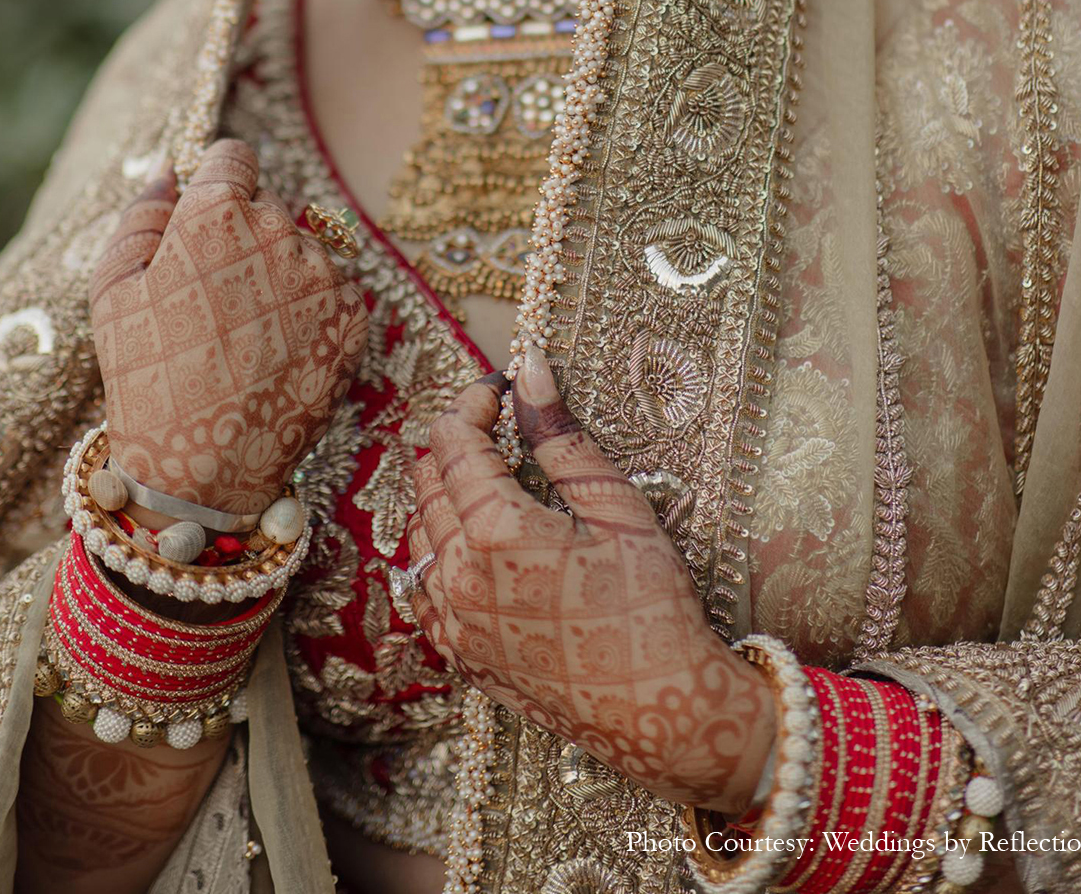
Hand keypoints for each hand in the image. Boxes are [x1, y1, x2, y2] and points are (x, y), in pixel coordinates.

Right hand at [89, 138, 367, 517]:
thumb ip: (143, 214)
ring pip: (303, 247)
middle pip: (269, 203)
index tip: (207, 216)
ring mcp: (323, 273)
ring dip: (280, 272)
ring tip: (245, 333)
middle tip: (213, 298)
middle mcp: (280, 230)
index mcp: (218, 212)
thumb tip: (173, 169)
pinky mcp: (354, 314)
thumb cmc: (147, 374)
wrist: (203, 467)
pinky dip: (309, 310)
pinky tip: (275, 350)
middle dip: (244, 234)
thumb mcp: (115, 289)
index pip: (235, 156)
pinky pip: (332, 288)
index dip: (217, 183)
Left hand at [407, 347, 774, 810]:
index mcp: (498, 530)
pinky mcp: (460, 657)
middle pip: (428, 480)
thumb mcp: (617, 507)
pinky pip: (422, 588)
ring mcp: (454, 622)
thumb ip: (563, 436)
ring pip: (419, 533)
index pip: (453, 440)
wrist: (660, 711)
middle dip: (458, 444)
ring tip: (491, 483)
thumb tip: (531, 370)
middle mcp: (461, 576)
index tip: (500, 390)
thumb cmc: (651, 607)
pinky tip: (473, 545)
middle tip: (499, 431)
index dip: (473, 403)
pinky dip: (438, 553)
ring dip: (444, 496)